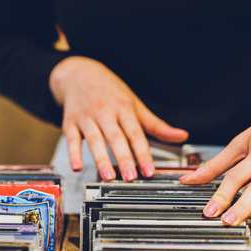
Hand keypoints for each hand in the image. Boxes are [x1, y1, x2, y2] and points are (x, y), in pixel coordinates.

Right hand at [50, 56, 188, 180]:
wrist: (79, 74)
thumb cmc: (110, 92)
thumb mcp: (135, 105)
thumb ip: (156, 125)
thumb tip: (181, 135)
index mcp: (124, 109)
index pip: (136, 134)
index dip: (143, 153)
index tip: (149, 170)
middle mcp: (105, 112)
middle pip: (116, 137)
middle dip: (123, 158)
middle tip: (130, 177)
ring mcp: (86, 117)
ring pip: (94, 139)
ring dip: (100, 158)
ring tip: (108, 176)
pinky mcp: (70, 122)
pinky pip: (71, 138)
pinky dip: (73, 153)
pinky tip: (76, 166)